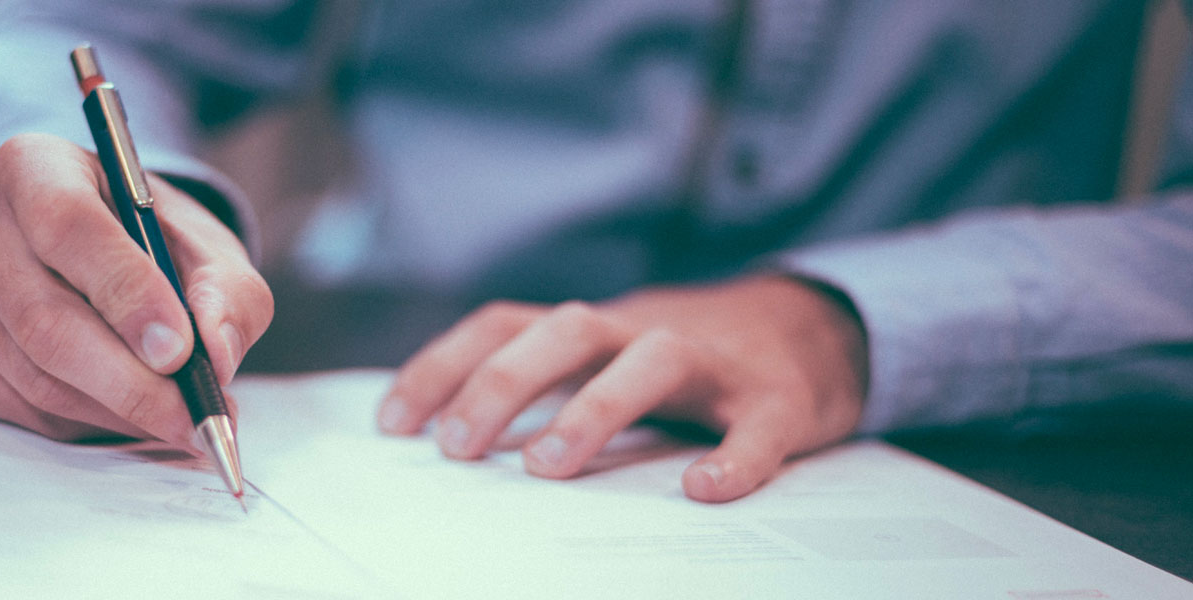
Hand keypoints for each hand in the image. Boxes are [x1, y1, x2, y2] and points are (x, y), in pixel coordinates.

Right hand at [0, 133, 271, 445]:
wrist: (107, 257)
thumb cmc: (156, 245)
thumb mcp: (210, 250)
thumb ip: (228, 294)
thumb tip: (216, 353)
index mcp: (34, 166)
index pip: (68, 226)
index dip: (125, 293)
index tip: (179, 350)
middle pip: (45, 318)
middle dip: (130, 382)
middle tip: (193, 416)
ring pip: (35, 375)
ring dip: (118, 411)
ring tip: (180, 419)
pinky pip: (19, 407)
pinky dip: (86, 424)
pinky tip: (130, 415)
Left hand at [377, 276, 866, 501]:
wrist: (813, 329)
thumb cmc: (684, 360)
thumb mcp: (604, 358)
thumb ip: (544, 385)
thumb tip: (450, 440)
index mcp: (593, 328)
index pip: (504, 325)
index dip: (443, 366)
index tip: (393, 424)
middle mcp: (643, 331)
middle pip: (566, 330)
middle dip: (503, 383)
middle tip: (457, 448)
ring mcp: (714, 362)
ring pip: (652, 360)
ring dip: (594, 408)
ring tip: (547, 467)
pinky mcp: (778, 399)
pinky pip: (757, 426)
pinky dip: (734, 457)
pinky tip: (704, 490)